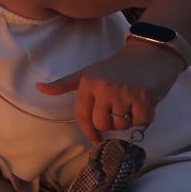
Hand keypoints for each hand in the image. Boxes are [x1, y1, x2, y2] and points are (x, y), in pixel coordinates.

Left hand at [37, 42, 183, 141]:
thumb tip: (39, 88)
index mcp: (88, 82)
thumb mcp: (89, 72)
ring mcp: (125, 92)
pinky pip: (141, 122)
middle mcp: (104, 87)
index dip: (88, 130)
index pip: (82, 115)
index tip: (95, 138)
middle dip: (111, 123)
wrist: (150, 52)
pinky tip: (145, 102)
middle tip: (120, 109)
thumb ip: (65, 83)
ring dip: (128, 120)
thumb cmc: (118, 66)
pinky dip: (145, 117)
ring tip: (132, 103)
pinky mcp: (145, 98)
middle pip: (102, 123)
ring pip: (121, 125)